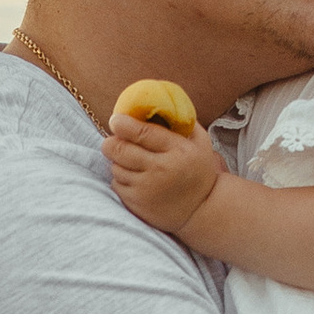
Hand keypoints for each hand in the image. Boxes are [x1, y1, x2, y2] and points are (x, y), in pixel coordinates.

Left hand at [106, 108, 224, 237]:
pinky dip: (121, 178)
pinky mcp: (137, 203)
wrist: (202, 210)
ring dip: (118, 161)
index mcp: (177, 150)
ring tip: (131, 160)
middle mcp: (160, 169)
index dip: (122, 123)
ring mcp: (146, 188)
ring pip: (115, 166)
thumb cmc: (199, 169)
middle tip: (114, 138)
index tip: (115, 120)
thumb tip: (158, 103)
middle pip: (120, 149)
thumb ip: (181, 121)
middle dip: (112, 141)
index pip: (141, 132)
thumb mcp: (200, 142)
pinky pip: (116, 183)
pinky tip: (135, 177)